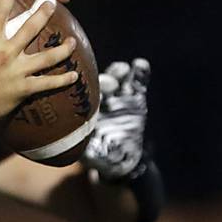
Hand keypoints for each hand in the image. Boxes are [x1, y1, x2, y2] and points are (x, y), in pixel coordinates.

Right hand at [0, 0, 79, 121]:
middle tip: (52, 4)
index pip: (1, 11)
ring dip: (63, 48)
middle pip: (31, 28)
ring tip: (72, 41)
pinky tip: (74, 75)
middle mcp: (7, 52)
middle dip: (44, 13)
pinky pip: (48, 83)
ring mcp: (18, 71)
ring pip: (47, 57)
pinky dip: (62, 80)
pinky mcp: (24, 88)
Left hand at [81, 59, 149, 178]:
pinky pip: (138, 82)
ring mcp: (118, 95)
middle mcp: (100, 98)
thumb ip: (89, 150)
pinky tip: (140, 64)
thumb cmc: (100, 155)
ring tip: (121, 69)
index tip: (83, 88)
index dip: (83, 91)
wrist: (121, 157)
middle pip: (99, 83)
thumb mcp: (92, 154)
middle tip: (105, 83)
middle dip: (102, 81)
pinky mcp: (136, 97)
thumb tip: (82, 155)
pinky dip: (139, 73)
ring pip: (117, 78)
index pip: (82, 96)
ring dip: (118, 71)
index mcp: (85, 109)